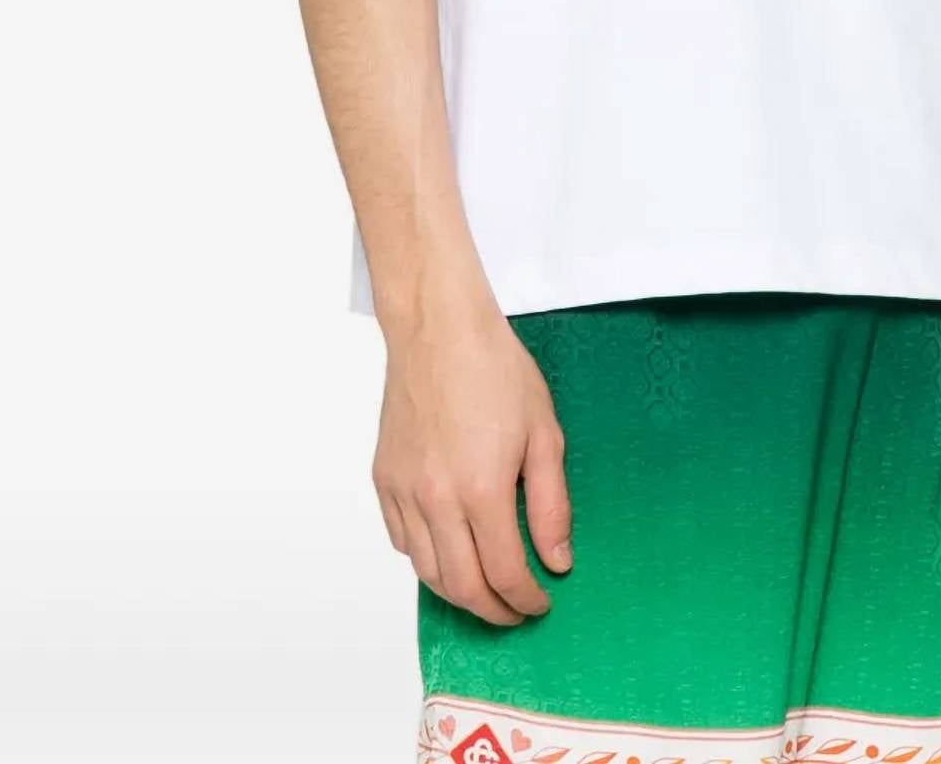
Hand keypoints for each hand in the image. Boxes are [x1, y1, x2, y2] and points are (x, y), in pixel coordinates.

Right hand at [373, 300, 571, 625]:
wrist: (439, 328)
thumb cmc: (496, 370)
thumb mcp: (544, 433)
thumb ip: (551, 505)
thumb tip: (556, 560)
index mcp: (481, 490)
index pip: (504, 573)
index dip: (526, 599)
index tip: (541, 602)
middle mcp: (436, 500)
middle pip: (462, 586)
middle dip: (493, 610)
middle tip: (516, 611)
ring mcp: (404, 491)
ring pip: (427, 572)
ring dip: (458, 592)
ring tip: (485, 590)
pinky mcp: (384, 479)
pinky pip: (401, 540)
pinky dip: (426, 560)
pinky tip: (449, 551)